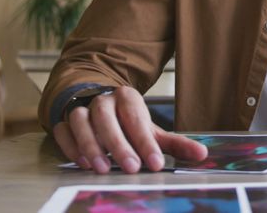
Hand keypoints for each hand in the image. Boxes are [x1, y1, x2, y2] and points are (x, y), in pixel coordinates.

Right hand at [51, 86, 206, 173]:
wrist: (96, 104)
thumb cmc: (127, 122)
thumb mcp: (151, 130)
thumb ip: (175, 143)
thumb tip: (202, 153)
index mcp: (127, 98)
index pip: (136, 118)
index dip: (145, 142)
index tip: (156, 163)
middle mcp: (102, 100)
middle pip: (107, 119)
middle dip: (119, 144)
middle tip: (131, 168)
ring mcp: (81, 108)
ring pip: (81, 121)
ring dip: (91, 145)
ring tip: (102, 168)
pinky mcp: (64, 121)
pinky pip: (63, 131)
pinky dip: (71, 146)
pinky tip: (82, 163)